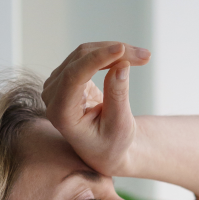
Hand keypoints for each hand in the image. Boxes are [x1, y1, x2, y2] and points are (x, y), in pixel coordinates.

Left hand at [41, 41, 150, 175]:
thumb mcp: (119, 126)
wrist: (104, 149)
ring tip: (143, 56)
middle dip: (114, 53)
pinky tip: (129, 57)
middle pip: (81, 61)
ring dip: (115, 50)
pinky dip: (110, 53)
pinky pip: (89, 55)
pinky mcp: (68, 75)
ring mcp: (58, 83)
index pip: (73, 77)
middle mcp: (52, 96)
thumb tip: (121, 64)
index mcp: (61, 114)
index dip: (97, 60)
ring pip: (86, 53)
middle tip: (146, 56)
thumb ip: (117, 96)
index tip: (122, 50)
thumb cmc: (112, 144)